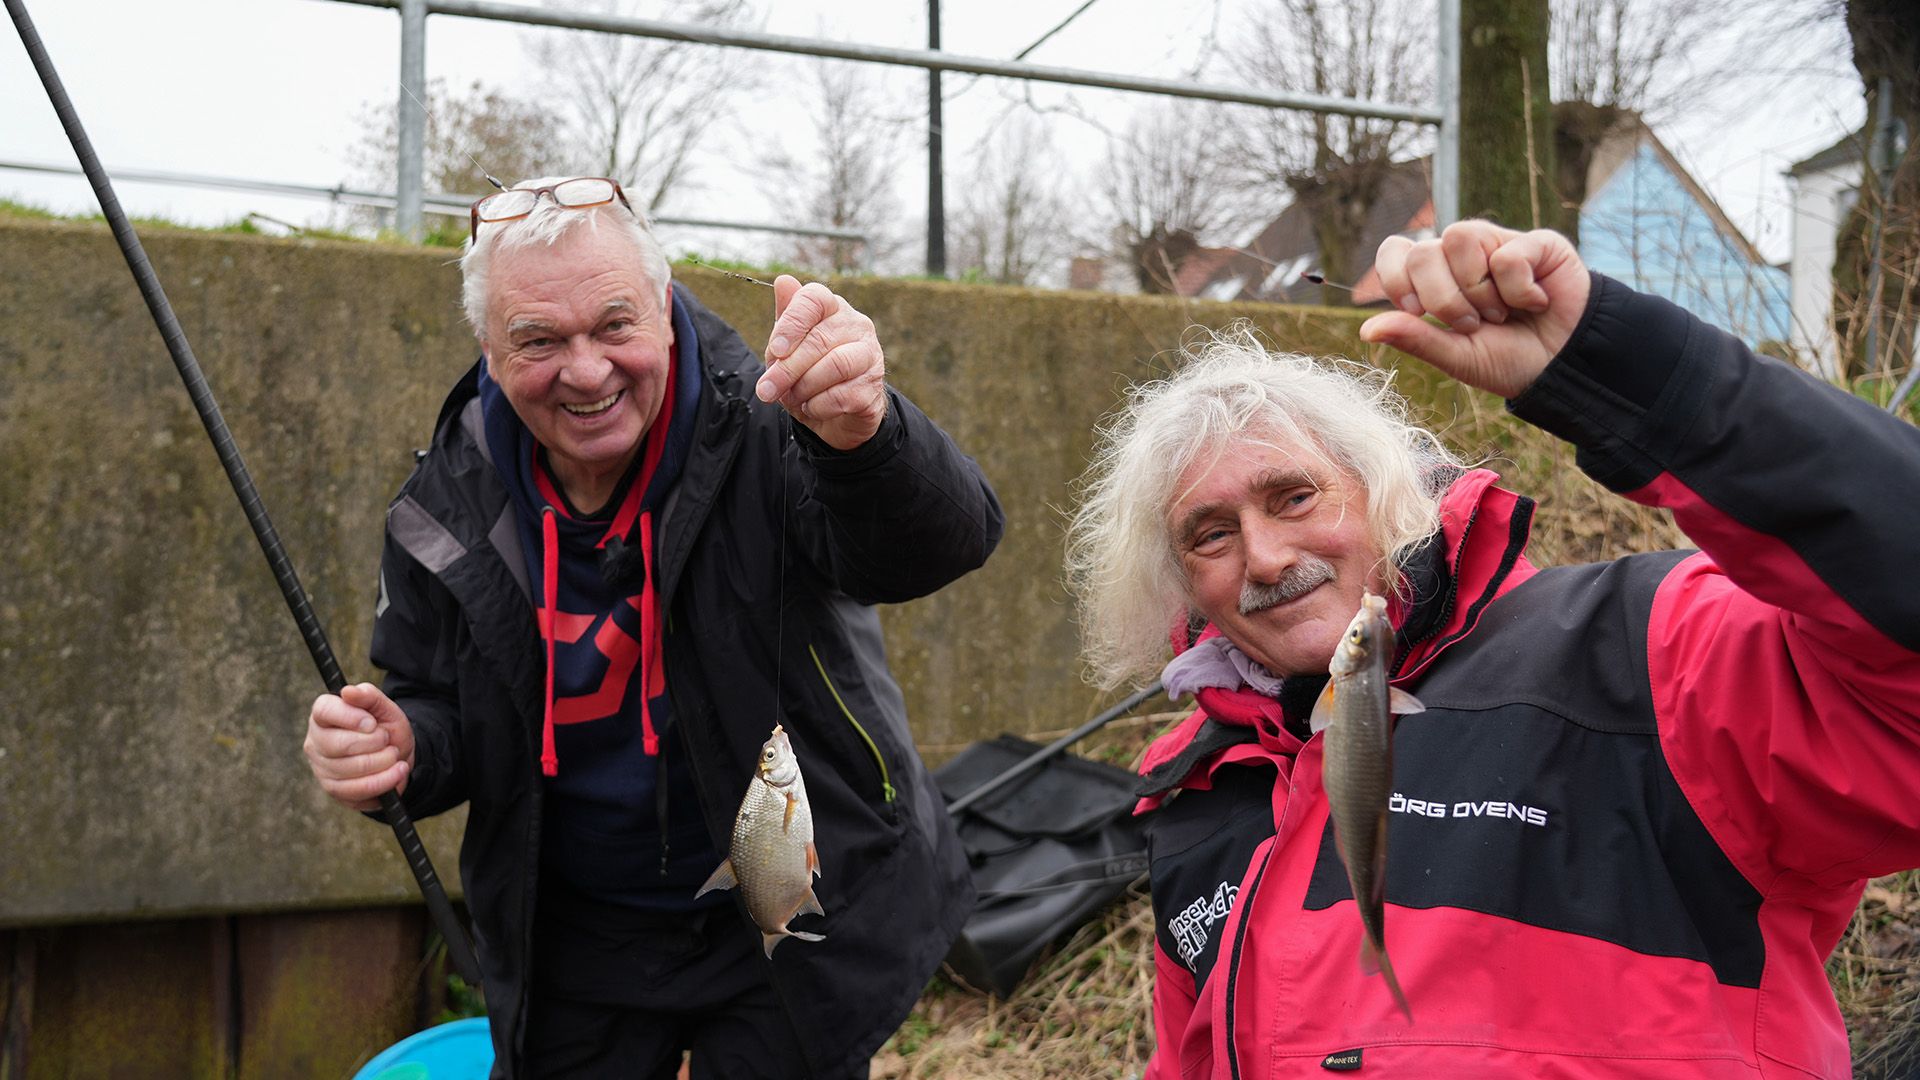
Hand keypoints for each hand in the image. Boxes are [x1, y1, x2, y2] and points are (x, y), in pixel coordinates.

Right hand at [304, 682, 414, 811]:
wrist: (398, 758)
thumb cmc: (386, 729)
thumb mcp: (385, 709)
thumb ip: (370, 696)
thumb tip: (348, 691)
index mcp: (324, 715)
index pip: (323, 711)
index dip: (349, 717)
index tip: (372, 723)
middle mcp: (316, 741)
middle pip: (338, 744)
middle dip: (373, 742)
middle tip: (386, 739)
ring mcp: (321, 768)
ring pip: (350, 769)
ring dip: (383, 761)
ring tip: (394, 754)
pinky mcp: (334, 789)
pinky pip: (357, 789)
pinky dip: (383, 781)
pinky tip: (397, 771)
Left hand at [755, 276, 887, 450]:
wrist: (834, 415)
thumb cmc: (807, 372)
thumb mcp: (787, 348)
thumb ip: (785, 320)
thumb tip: (784, 280)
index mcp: (832, 308)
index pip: (815, 298)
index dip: (792, 323)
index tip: (776, 351)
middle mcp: (857, 324)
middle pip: (820, 339)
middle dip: (788, 368)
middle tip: (767, 390)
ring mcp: (870, 354)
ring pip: (836, 365)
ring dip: (805, 387)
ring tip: (792, 398)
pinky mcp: (874, 385)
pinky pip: (844, 395)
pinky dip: (819, 406)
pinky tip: (812, 407)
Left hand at [1358, 221, 1589, 398]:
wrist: (1565, 367)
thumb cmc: (1509, 360)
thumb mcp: (1456, 357)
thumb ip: (1415, 338)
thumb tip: (1366, 328)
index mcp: (1436, 278)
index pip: (1396, 251)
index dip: (1395, 276)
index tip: (1414, 309)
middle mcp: (1462, 256)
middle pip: (1423, 250)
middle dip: (1441, 298)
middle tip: (1470, 325)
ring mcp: (1498, 244)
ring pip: (1460, 237)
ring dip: (1477, 290)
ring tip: (1501, 313)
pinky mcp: (1537, 243)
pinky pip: (1507, 253)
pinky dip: (1519, 290)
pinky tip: (1536, 302)